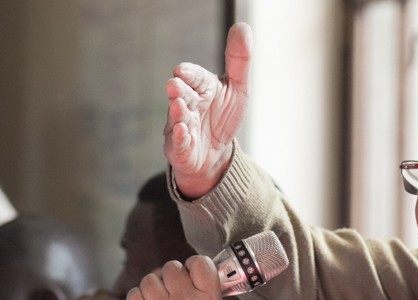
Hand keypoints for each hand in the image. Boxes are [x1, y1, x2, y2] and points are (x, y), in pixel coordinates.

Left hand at [126, 256, 230, 299]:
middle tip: (172, 290)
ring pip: (149, 280)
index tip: (191, 273)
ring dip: (152, 286)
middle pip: (171, 268)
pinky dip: (136, 298)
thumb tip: (195, 287)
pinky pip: (133, 297)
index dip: (193, 266)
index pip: (200, 264)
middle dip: (171, 276)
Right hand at [163, 22, 251, 197]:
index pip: (194, 76)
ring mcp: (180, 125)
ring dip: (177, 112)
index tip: (182, 70)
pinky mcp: (179, 147)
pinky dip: (180, 138)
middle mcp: (187, 104)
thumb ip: (239, 61)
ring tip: (179, 106)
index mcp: (200, 87)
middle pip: (182, 95)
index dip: (189, 74)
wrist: (215, 153)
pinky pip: (178, 143)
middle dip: (178, 91)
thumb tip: (243, 27)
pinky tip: (182, 131)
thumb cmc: (223, 117)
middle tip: (175, 85)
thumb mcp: (237, 89)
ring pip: (177, 118)